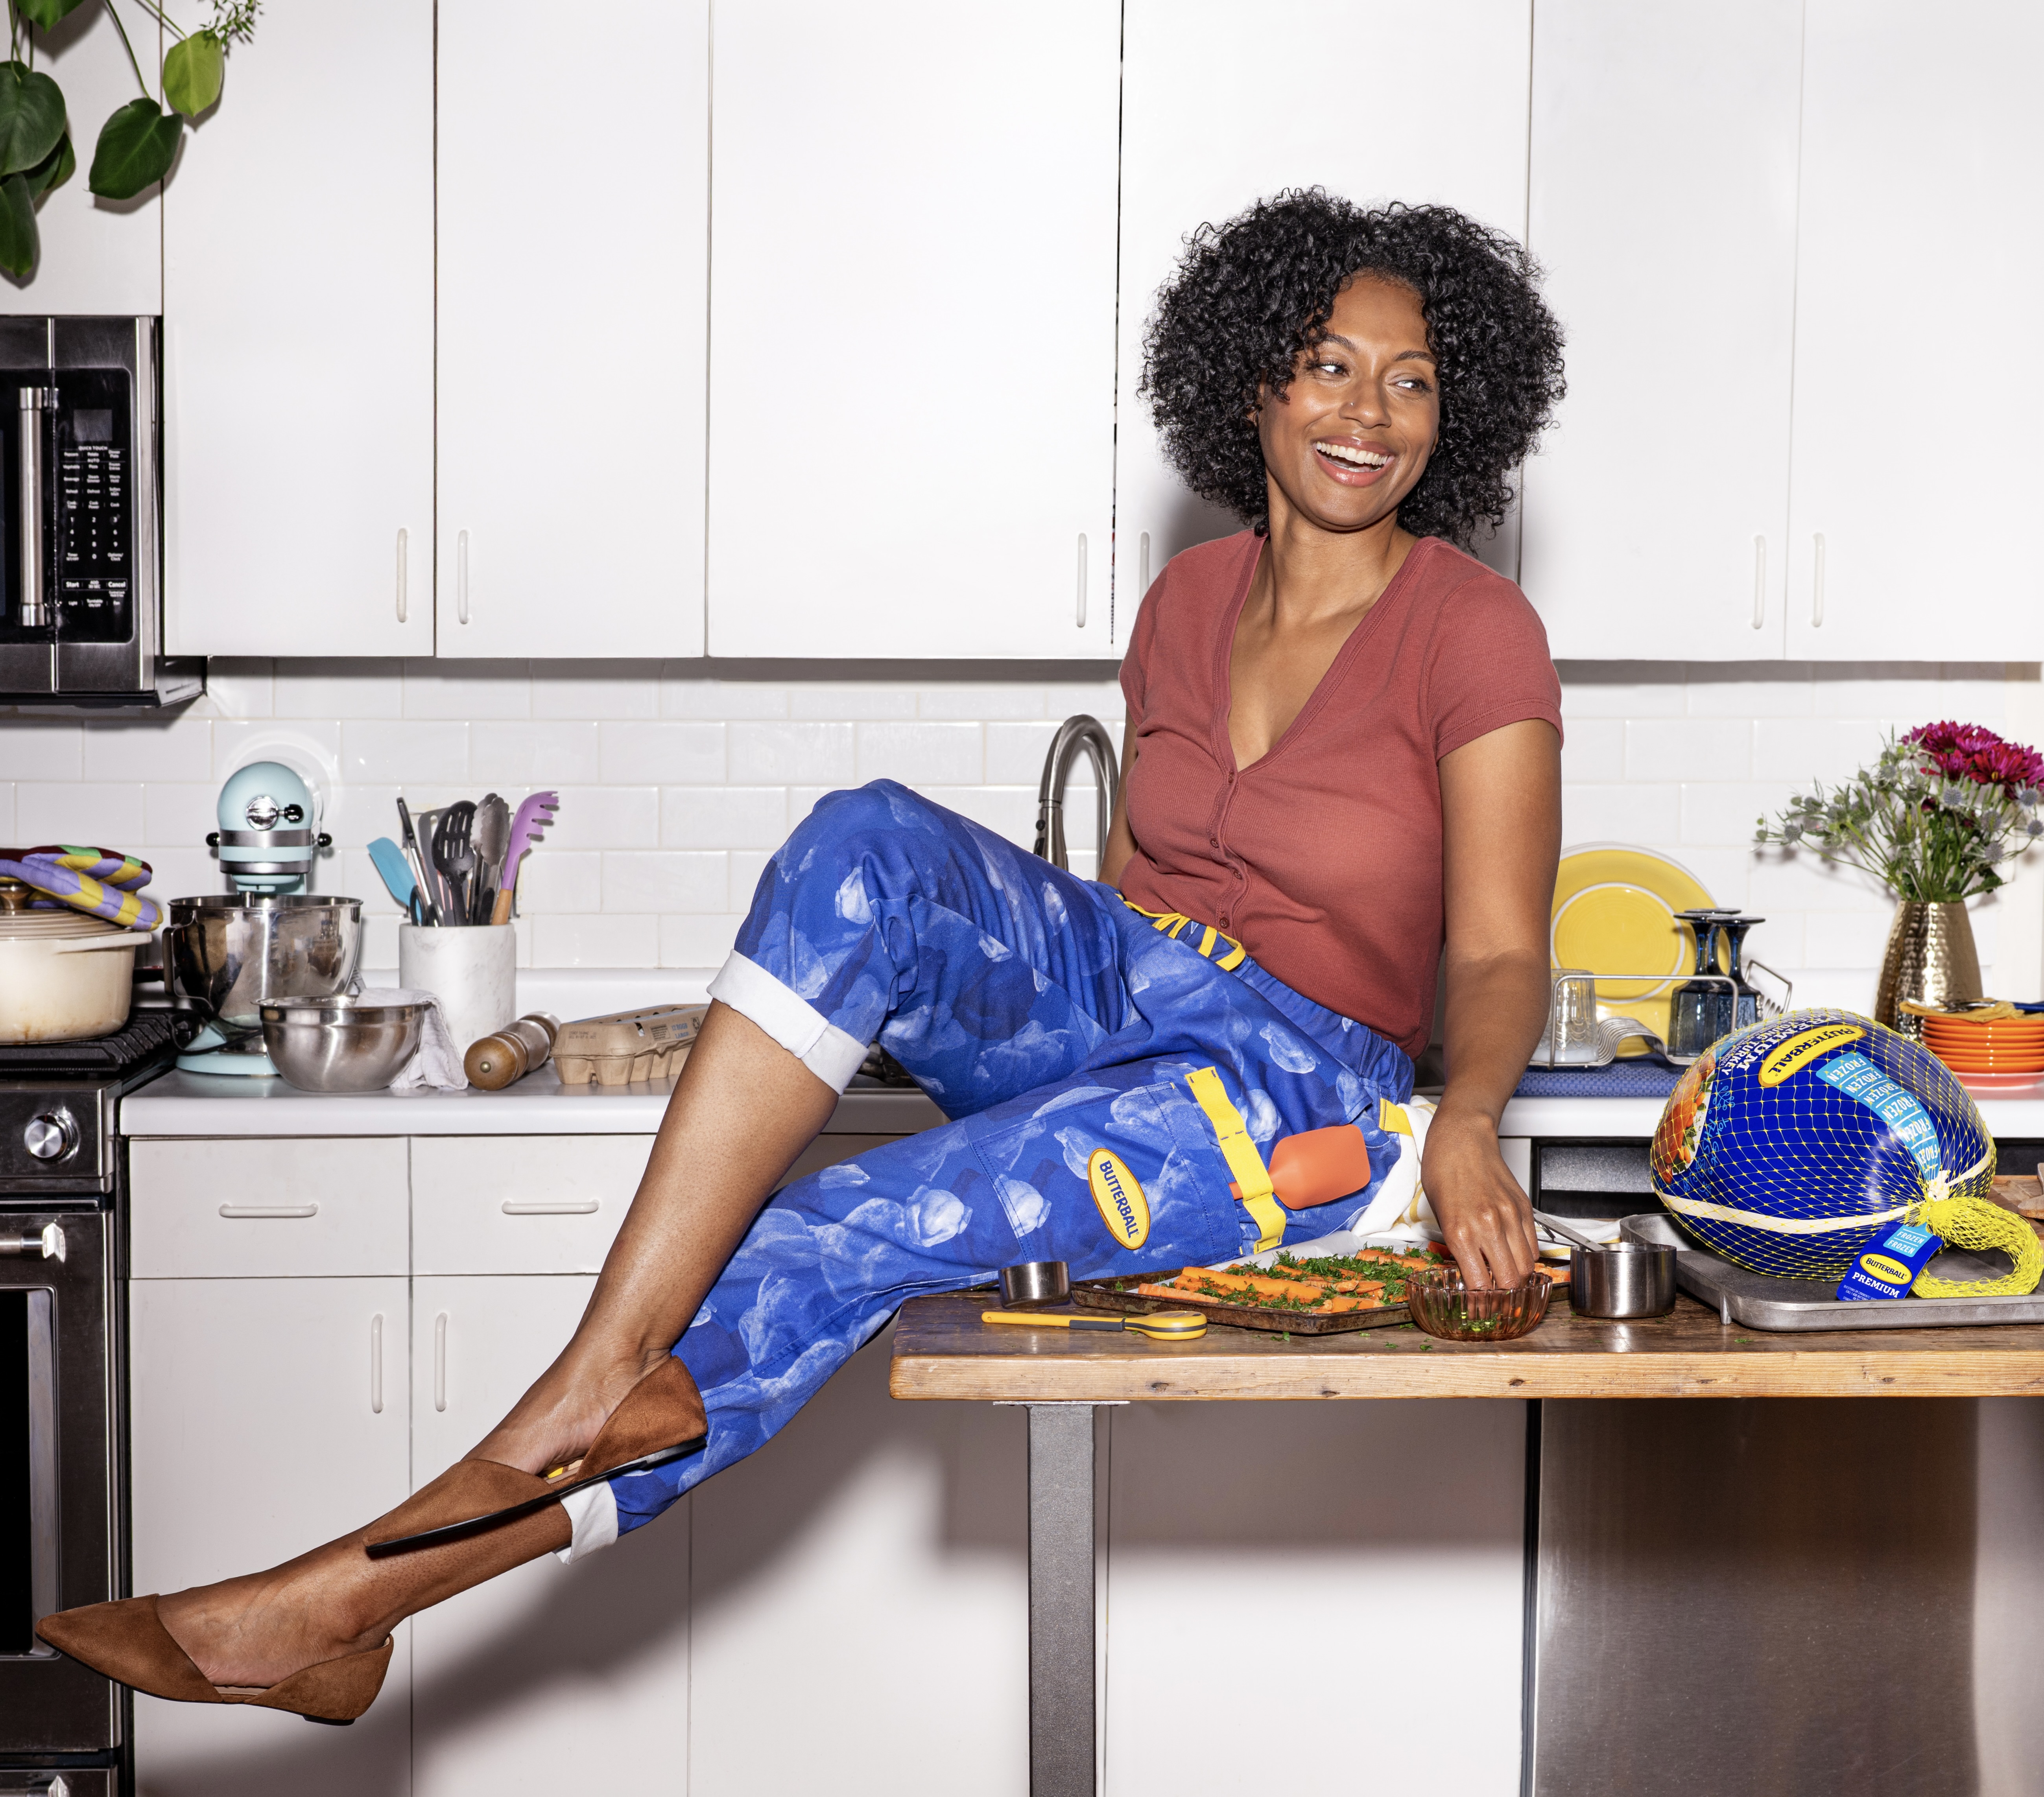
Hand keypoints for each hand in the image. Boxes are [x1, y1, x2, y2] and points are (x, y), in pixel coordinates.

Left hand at [1421, 1105, 1537, 1288]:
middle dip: (1504, 1298)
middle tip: (1496, 1301)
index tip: (1478, 1310)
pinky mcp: (1524, 1208)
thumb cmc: (1443, 1171)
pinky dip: (1527, 1257)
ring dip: (1519, 1279)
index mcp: (1461, 1232)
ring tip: (1507, 1283)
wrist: (1462, 1139)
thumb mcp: (1440, 1215)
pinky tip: (1515, 1258)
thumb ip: (1457, 1246)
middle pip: (1510, 1281)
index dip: (1481, 1304)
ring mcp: (1510, 1217)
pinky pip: (1533, 1244)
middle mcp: (1488, 1226)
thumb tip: (1470, 1273)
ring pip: (1527, 1266)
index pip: (1480, 1285)